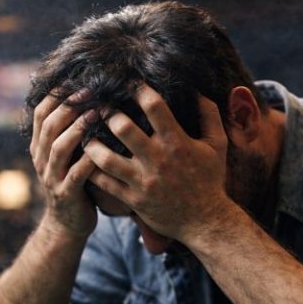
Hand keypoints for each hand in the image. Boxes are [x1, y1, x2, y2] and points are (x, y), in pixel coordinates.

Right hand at [30, 90, 98, 237]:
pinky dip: (89, 160)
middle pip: (49, 125)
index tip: (78, 79)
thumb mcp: (67, 155)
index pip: (41, 112)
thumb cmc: (74, 183)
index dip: (57, 95)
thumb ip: (70, 132)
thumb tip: (89, 97)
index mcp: (39, 146)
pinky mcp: (66, 194)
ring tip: (96, 113)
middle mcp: (41, 159)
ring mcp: (52, 177)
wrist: (68, 224)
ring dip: (78, 128)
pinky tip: (103, 148)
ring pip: (59, 147)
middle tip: (91, 90)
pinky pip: (77, 174)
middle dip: (69, 106)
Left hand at [83, 84, 230, 241]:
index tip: (129, 81)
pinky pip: (105, 184)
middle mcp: (157, 160)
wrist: (206, 222)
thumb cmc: (210, 180)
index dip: (139, 89)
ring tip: (86, 135)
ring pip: (106, 159)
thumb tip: (198, 91)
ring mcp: (143, 182)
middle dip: (108, 113)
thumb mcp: (217, 146)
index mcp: (177, 142)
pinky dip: (91, 172)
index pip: (155, 107)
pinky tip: (85, 161)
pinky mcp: (133, 200)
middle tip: (100, 106)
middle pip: (123, 128)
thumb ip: (210, 116)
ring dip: (92, 144)